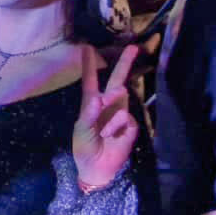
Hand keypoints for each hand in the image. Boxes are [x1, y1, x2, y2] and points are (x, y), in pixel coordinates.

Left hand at [72, 44, 139, 188]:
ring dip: (109, 114)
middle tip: (133, 48)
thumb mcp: (82, 129)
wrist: (97, 167)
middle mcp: (108, 105)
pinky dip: (116, 127)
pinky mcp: (131, 124)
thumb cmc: (84, 147)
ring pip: (121, 95)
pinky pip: (125, 116)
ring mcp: (121, 113)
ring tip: (102, 132)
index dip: (90, 64)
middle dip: (125, 63)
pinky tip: (112, 137)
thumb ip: (90, 113)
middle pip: (117, 80)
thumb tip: (99, 96)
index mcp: (91, 104)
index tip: (87, 47)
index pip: (91, 80)